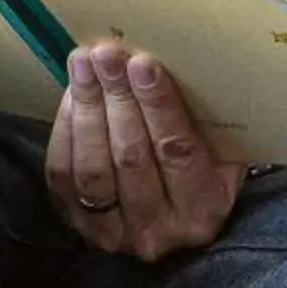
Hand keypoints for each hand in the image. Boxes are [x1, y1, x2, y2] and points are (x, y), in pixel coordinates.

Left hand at [45, 40, 244, 259]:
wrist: (172, 222)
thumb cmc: (204, 170)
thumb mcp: (222, 153)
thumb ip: (206, 122)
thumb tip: (185, 62)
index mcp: (202, 208)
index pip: (178, 152)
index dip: (158, 106)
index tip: (142, 64)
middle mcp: (159, 229)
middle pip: (130, 157)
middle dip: (116, 98)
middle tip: (106, 54)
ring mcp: (114, 233)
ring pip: (93, 168)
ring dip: (87, 109)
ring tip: (84, 65)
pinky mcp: (79, 225)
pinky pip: (63, 177)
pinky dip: (66, 131)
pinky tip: (72, 96)